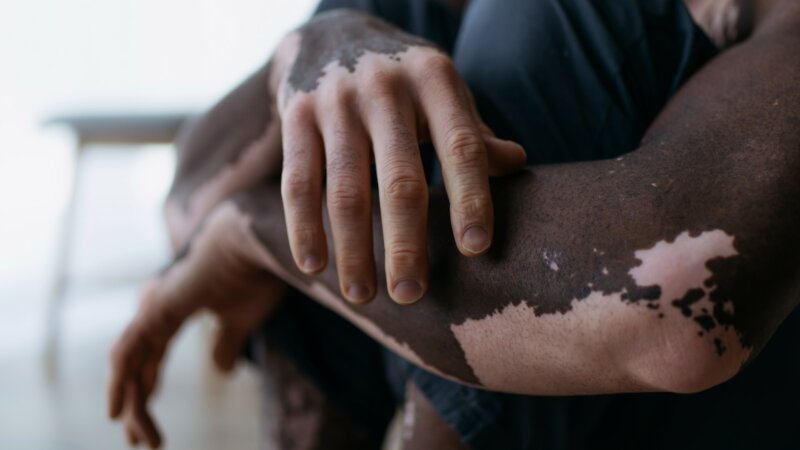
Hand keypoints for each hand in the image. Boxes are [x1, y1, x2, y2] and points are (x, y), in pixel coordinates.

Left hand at [108, 205, 287, 447]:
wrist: (261, 243)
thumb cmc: (256, 273)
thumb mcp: (243, 322)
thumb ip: (227, 344)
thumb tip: (220, 373)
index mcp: (175, 311)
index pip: (151, 359)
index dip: (147, 392)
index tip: (150, 431)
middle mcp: (158, 309)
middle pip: (137, 367)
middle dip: (137, 407)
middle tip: (144, 442)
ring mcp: (155, 307)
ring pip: (130, 365)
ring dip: (133, 405)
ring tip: (143, 439)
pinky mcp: (158, 307)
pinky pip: (128, 351)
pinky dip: (120, 381)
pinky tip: (119, 410)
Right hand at [274, 10, 526, 304]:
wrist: (332, 36)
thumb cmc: (404, 81)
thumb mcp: (444, 93)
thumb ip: (474, 131)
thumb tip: (518, 164)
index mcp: (435, 80)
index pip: (461, 146)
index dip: (471, 199)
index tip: (475, 249)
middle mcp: (385, 87)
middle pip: (400, 178)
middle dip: (406, 243)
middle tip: (411, 294)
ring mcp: (336, 101)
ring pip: (346, 189)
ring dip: (354, 250)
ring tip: (363, 297)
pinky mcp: (296, 116)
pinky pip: (298, 182)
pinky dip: (304, 227)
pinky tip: (313, 267)